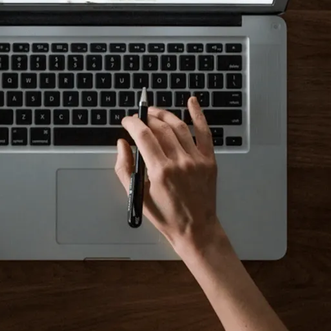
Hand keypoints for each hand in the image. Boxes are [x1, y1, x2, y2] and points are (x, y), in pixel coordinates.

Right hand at [115, 97, 221, 254]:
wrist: (196, 229)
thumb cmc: (166, 216)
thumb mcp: (137, 195)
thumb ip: (124, 167)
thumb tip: (122, 144)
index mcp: (160, 171)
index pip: (143, 135)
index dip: (132, 123)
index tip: (127, 121)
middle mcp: (180, 162)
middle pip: (160, 128)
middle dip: (146, 118)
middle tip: (138, 118)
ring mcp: (196, 160)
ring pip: (179, 127)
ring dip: (164, 115)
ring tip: (154, 112)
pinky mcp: (209, 160)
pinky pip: (205, 132)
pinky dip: (198, 115)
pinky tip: (192, 102)